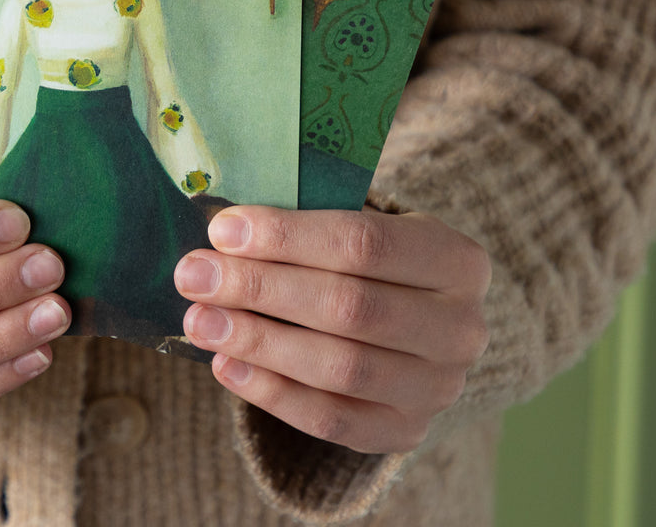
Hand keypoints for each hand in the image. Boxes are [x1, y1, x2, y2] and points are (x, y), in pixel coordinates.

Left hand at [174, 206, 489, 453]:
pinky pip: (330, 420)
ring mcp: (438, 387)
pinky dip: (271, 393)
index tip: (223, 231)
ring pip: (338, 367)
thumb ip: (306, 224)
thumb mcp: (361, 226)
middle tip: (194, 275)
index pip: (365, 242)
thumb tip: (223, 228)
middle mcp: (461, 327)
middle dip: (261, 288)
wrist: (415, 329)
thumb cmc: (369, 264)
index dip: (288, 237)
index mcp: (457, 260)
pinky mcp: (404, 431)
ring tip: (199, 321)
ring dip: (258, 341)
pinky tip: (225, 365)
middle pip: (348, 306)